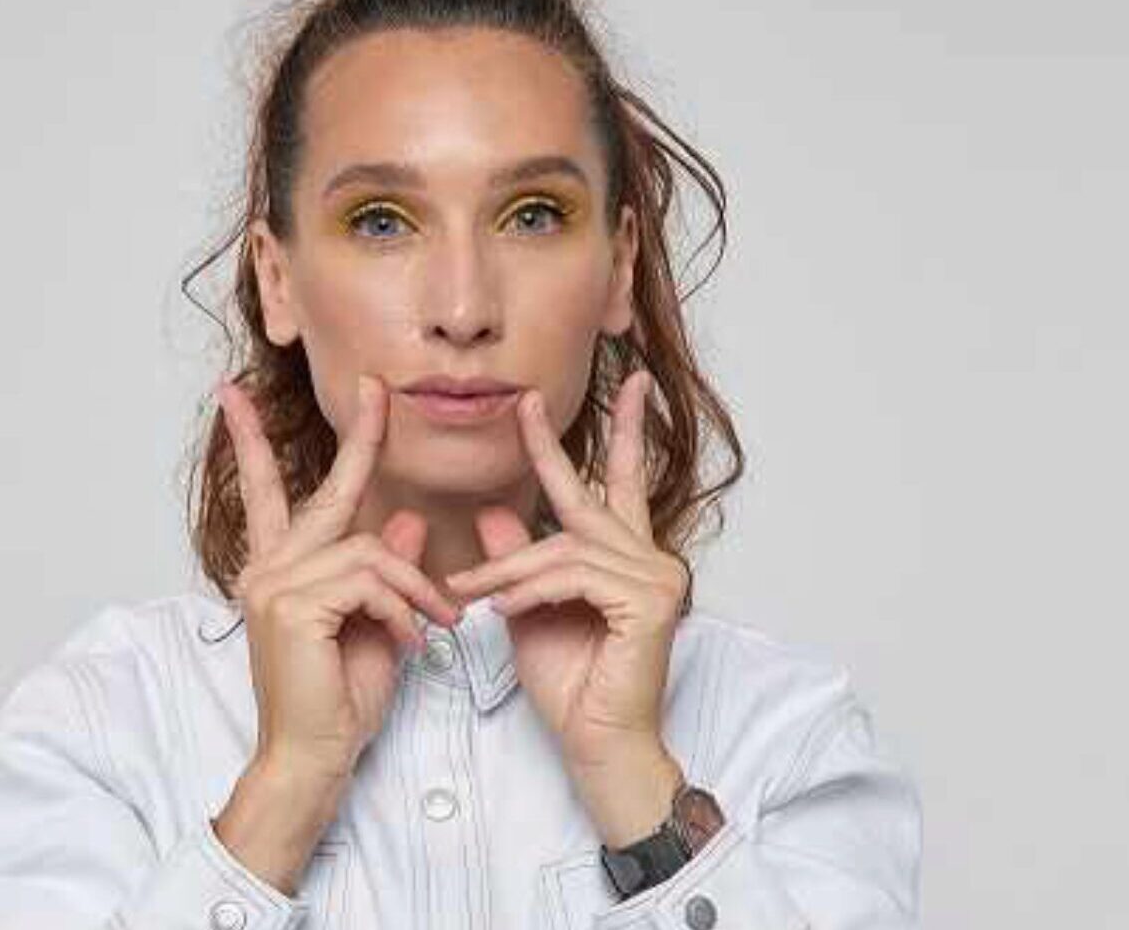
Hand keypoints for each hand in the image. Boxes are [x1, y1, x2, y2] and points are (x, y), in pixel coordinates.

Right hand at [218, 373, 460, 781]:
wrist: (312, 757)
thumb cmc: (339, 700)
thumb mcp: (375, 624)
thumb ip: (383, 572)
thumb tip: (404, 521)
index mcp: (280, 570)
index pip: (269, 493)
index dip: (256, 444)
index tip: (238, 398)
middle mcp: (268, 568)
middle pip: (322, 491)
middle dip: (358, 438)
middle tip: (378, 390)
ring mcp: (275, 584)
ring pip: (368, 550)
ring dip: (415, 586)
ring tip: (438, 623)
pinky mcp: (293, 605)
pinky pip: (370, 580)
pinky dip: (403, 608)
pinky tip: (412, 642)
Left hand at [445, 371, 690, 773]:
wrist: (596, 742)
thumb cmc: (570, 684)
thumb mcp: (528, 609)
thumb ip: (517, 559)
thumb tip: (493, 509)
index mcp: (626, 557)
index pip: (620, 484)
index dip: (620, 433)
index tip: (624, 385)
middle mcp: (650, 559)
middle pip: (588, 498)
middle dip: (554, 448)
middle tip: (523, 402)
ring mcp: (657, 578)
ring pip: (566, 546)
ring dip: (511, 568)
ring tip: (471, 593)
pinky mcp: (649, 602)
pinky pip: (573, 576)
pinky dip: (532, 589)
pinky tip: (508, 610)